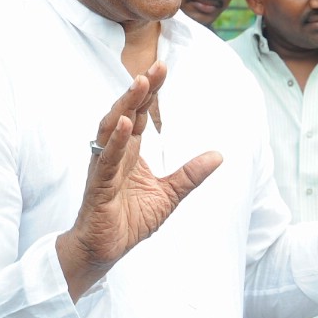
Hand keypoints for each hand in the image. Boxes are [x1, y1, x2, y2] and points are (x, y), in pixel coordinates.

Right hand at [57, 61, 222, 299]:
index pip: (140, 114)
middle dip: (141, 88)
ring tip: (139, 83)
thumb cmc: (128, 222)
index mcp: (130, 153)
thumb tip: (219, 155)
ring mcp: (104, 167)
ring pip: (112, 128)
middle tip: (157, 65)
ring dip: (125, 104)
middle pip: (127, 112)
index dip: (151, 92)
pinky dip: (116, 140)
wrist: (104, 251)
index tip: (163, 68)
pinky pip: (107, 158)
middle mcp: (115, 153)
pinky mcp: (98, 185)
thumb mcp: (169, 196)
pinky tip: (125, 123)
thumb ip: (190, 174)